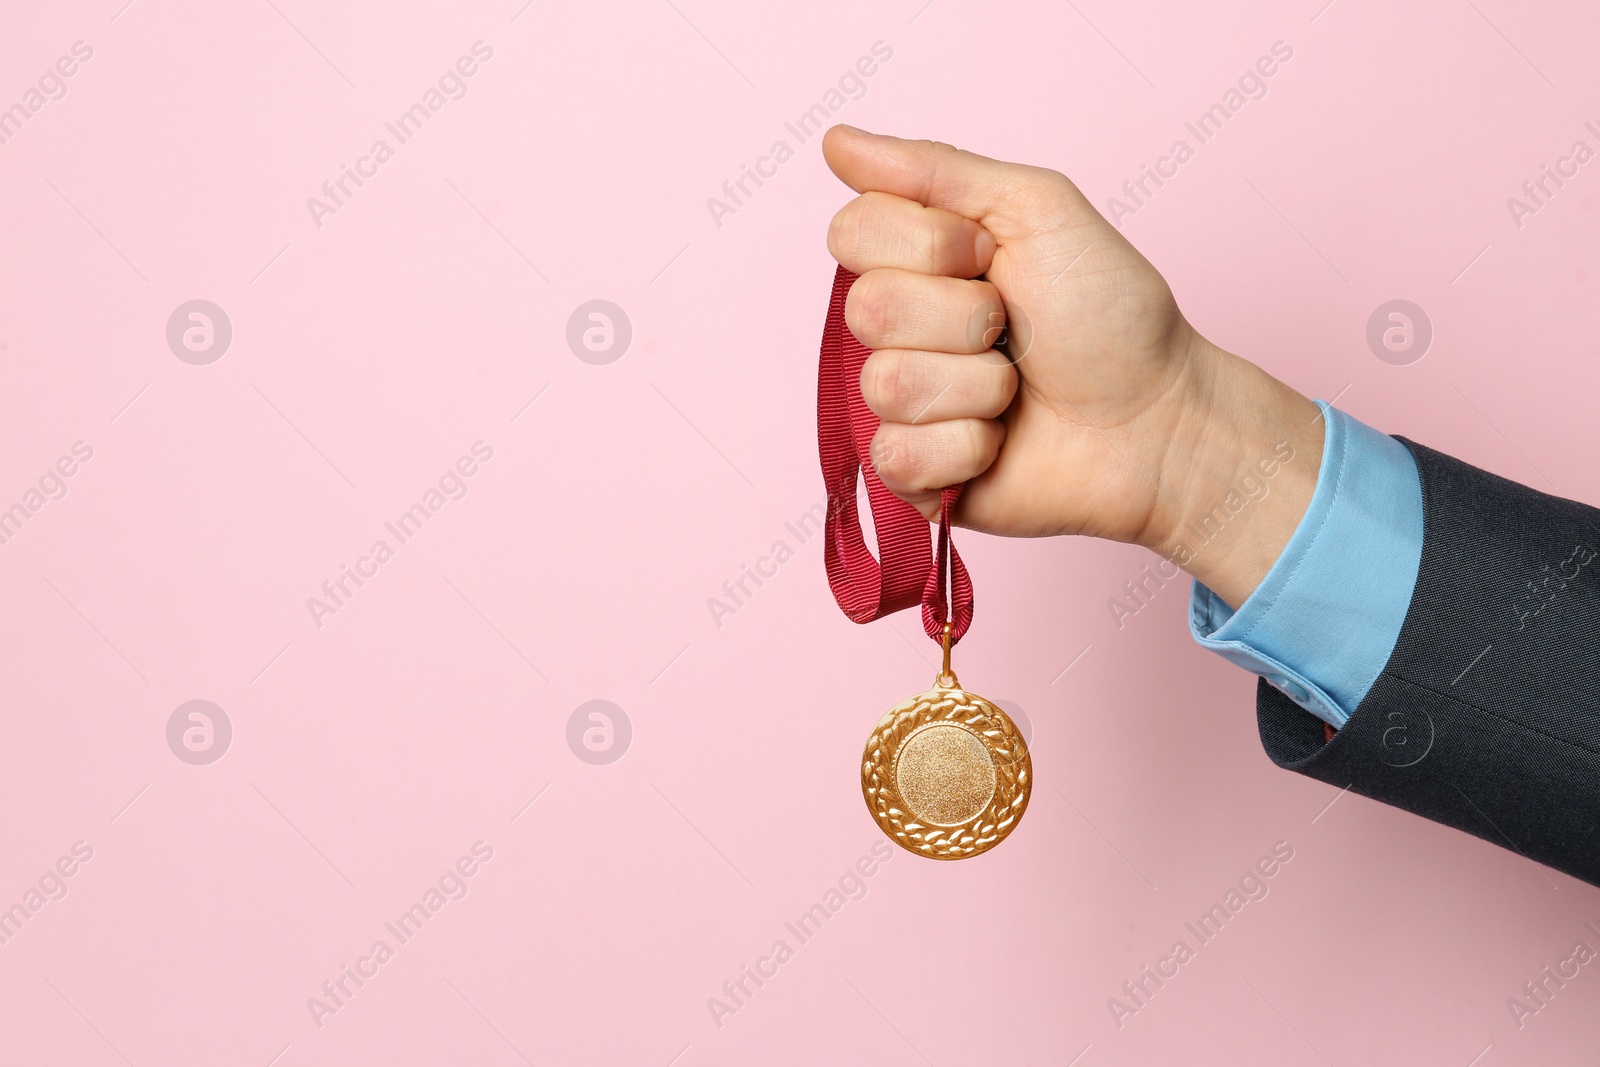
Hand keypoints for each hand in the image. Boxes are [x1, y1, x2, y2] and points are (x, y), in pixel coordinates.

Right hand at [822, 125, 1323, 606]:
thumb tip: (837, 141)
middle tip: (1012, 328)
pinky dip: (966, 447)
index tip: (991, 256)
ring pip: (886, 385)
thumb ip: (935, 170)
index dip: (929, 245)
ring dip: (977, 385)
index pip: (851, 232)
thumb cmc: (1109, 316)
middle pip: (867, 309)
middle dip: (964, 317)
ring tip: (1017, 390)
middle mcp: (898, 330)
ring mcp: (901, 405)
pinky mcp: (911, 475)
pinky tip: (1001, 442)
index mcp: (917, 260)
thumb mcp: (1036, 209)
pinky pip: (896, 455)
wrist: (1157, 420)